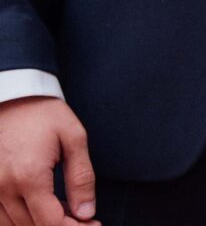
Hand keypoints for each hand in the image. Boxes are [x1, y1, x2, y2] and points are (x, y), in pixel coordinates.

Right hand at [0, 97, 99, 225]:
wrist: (13, 96)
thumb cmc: (45, 114)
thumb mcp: (74, 138)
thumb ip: (81, 178)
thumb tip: (86, 212)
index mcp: (29, 176)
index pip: (50, 223)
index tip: (93, 224)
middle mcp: (3, 187)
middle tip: (84, 218)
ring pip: (14, 225)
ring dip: (41, 224)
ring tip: (66, 211)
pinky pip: (1, 215)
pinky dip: (21, 219)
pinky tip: (43, 207)